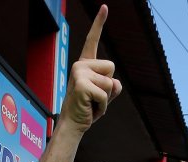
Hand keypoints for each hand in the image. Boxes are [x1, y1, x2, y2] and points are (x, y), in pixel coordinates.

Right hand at [61, 6, 121, 130]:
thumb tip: (114, 83)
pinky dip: (103, 106)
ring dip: (106, 98)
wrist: (73, 125)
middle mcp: (80, 65)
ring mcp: (79, 74)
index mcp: (85, 64)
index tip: (105, 7)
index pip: (92, 40)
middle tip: (94, 98)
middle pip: (112, 68)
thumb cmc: (88, 109)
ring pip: (110, 82)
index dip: (99, 23)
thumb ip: (113, 85)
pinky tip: (91, 108)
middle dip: (109, 87)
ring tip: (92, 104)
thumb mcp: (104, 94)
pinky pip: (105, 94)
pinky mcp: (82, 85)